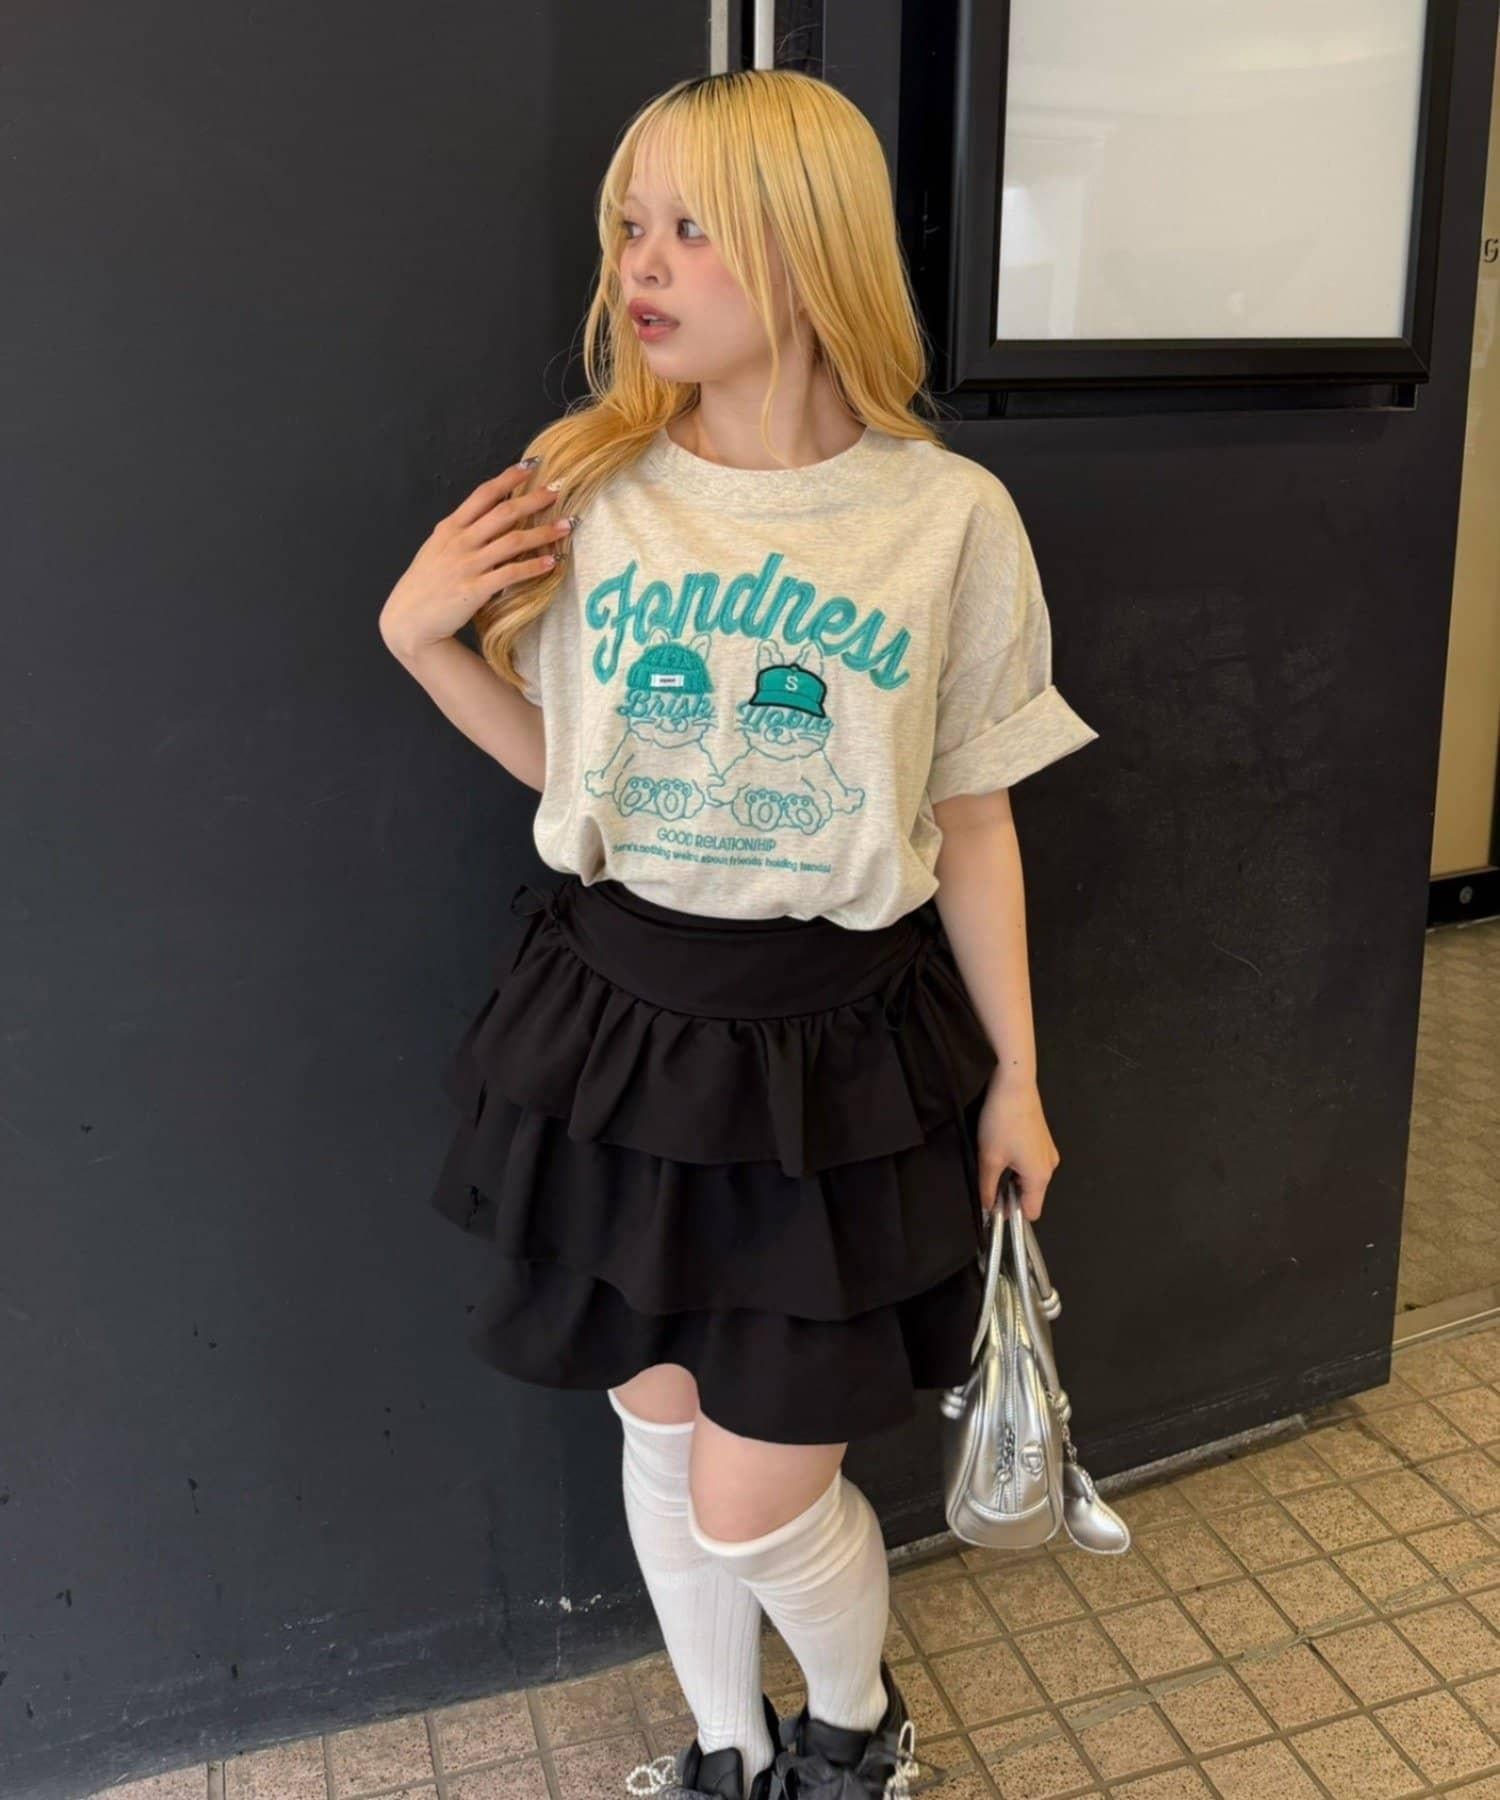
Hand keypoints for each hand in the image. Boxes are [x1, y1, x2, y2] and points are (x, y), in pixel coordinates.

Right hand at [378, 460, 574, 657]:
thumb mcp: (436, 549)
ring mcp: (467, 565)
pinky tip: (552, 562)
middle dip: (534, 500)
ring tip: (567, 525)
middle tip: (559, 490)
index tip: (531, 466)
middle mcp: (460, 541)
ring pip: (513, 541)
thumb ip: (459, 533)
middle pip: (504, 513)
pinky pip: (510, 574)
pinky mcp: (475, 589)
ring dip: (543, 532)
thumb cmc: (424, 585)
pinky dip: (533, 567)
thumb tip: (484, 519)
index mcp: (450, 528)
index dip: (508, 478)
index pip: (483, 494)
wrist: (407, 619)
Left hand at [975, 1071, 1058, 1222]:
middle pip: (1031, 1195)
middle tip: (987, 1180)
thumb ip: (988, 1188)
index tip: (992, 1205)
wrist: (1014, 1084)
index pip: (1032, 1212)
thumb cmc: (1002, 1122)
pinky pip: (1031, 1163)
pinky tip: (1001, 1148)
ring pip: (1030, 1178)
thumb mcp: (989, 1158)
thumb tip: (988, 1208)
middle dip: (1010, 1194)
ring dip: (1012, 1177)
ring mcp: (1049, 1151)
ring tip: (992, 1161)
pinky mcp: (1043, 1139)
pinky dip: (1017, 1163)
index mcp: (1040, 1177)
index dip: (1011, 1213)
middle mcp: (1050, 1167)